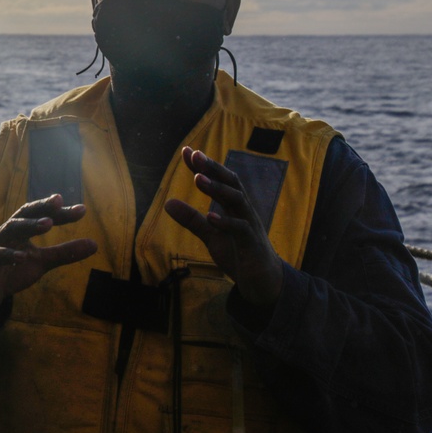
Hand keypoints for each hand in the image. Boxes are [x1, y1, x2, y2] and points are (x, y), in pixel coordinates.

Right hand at [0, 194, 96, 323]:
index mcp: (23, 230)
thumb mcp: (42, 262)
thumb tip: (95, 244)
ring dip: (29, 225)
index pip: (43, 215)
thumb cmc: (12, 270)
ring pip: (11, 229)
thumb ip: (65, 253)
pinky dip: (9, 254)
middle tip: (59, 201)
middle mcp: (9, 232)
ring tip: (48, 224)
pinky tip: (23, 257)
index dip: (62, 213)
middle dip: (42, 207)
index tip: (82, 210)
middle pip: (25, 214)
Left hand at [164, 147, 283, 308]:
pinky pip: (241, 229)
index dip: (203, 166)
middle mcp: (243, 210)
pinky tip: (211, 216)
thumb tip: (167, 203)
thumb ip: (192, 220)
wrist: (263, 281)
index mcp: (233, 206)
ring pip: (237, 200)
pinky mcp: (252, 244)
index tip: (187, 151)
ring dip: (217, 188)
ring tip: (197, 179)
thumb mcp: (211, 235)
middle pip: (231, 182)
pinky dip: (226, 222)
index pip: (219, 180)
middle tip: (195, 154)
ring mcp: (250, 225)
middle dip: (213, 167)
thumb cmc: (239, 253)